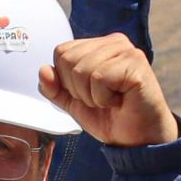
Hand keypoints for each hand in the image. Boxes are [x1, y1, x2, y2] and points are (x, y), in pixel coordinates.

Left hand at [40, 34, 177, 147]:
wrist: (137, 139)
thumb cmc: (111, 117)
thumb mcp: (74, 103)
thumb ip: (55, 88)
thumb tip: (43, 70)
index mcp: (98, 45)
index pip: (61, 52)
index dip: (66, 81)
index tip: (89, 93)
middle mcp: (113, 42)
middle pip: (68, 59)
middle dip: (77, 90)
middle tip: (101, 99)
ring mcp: (126, 50)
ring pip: (82, 70)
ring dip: (92, 96)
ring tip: (111, 100)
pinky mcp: (135, 62)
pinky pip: (99, 78)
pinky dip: (104, 98)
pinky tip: (120, 101)